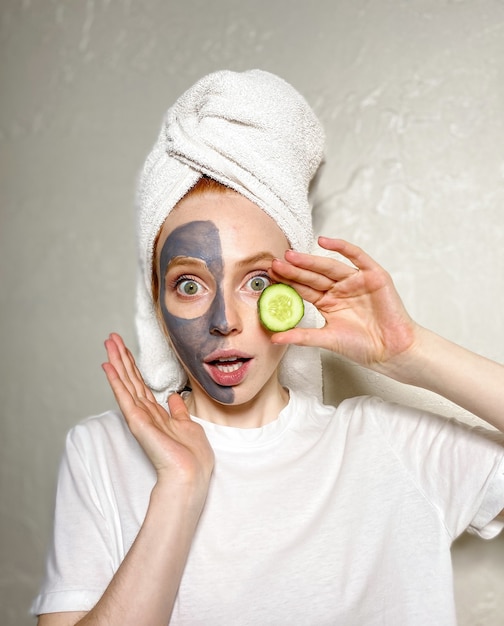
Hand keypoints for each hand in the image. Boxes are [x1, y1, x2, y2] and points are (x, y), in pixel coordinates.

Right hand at [102, 334, 213, 492]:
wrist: (191, 474)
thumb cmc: (192, 456)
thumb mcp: (188, 426)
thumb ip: (177, 411)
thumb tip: (173, 396)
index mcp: (157, 413)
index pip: (141, 384)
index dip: (133, 366)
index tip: (126, 348)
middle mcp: (145, 413)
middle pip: (131, 379)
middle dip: (122, 357)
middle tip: (111, 337)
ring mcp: (139, 417)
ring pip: (126, 383)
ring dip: (117, 362)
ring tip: (108, 343)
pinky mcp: (137, 422)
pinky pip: (125, 397)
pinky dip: (116, 381)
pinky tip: (108, 366)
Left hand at [269, 238, 418, 373]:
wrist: (392, 351)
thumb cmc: (363, 347)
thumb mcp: (327, 339)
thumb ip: (301, 336)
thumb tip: (274, 338)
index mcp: (328, 302)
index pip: (304, 289)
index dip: (287, 282)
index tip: (269, 277)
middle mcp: (340, 289)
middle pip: (313, 276)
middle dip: (294, 270)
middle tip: (274, 264)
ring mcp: (356, 281)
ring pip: (329, 267)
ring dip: (310, 260)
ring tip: (291, 256)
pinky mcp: (373, 275)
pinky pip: (356, 257)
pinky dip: (342, 247)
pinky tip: (324, 241)